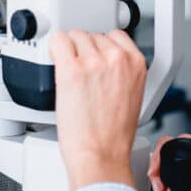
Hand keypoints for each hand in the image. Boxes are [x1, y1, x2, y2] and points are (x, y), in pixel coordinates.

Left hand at [50, 30, 147, 190]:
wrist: (100, 155)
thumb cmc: (113, 135)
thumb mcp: (131, 95)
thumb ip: (121, 71)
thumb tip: (103, 60)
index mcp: (136, 63)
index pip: (114, 35)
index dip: (101, 48)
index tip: (94, 58)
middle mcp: (117, 59)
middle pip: (92, 36)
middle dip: (85, 52)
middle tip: (82, 76)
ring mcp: (93, 62)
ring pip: (75, 36)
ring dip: (70, 52)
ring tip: (71, 77)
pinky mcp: (71, 69)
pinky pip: (58, 41)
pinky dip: (54, 48)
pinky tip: (55, 61)